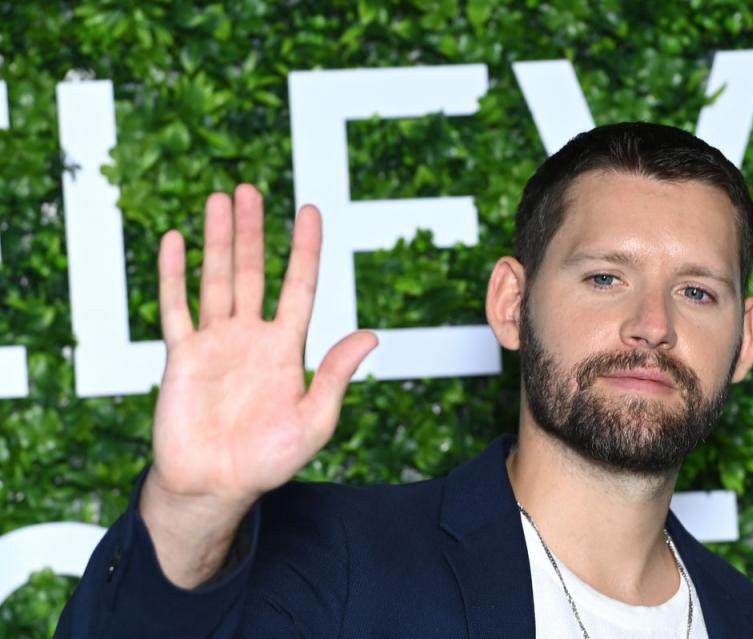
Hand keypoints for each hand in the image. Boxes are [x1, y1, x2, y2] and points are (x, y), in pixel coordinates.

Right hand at [147, 184, 376, 515]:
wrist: (215, 486)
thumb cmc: (268, 461)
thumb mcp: (315, 420)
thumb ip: (337, 375)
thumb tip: (372, 335)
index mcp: (287, 348)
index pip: (299, 286)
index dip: (305, 249)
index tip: (309, 210)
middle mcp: (252, 337)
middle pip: (254, 272)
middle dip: (253, 230)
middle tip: (248, 189)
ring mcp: (216, 343)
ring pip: (217, 280)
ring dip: (217, 240)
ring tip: (218, 200)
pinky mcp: (182, 356)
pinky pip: (176, 308)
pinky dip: (173, 275)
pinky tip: (175, 241)